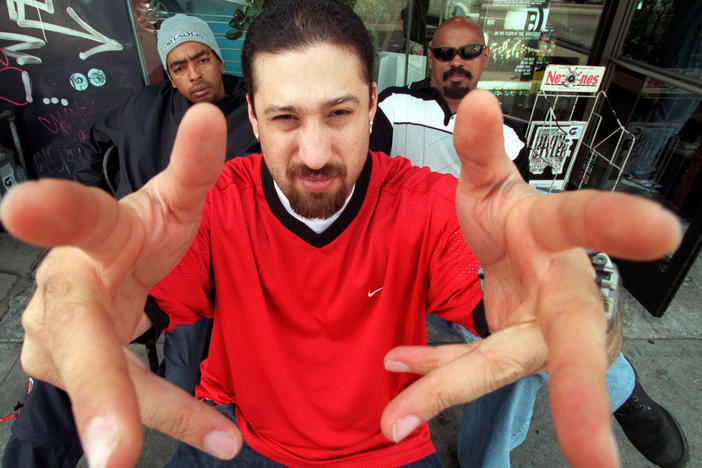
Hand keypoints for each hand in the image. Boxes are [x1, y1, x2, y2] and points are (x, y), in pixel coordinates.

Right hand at [1, 104, 241, 466]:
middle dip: (98, 385)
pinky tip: (216, 434)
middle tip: (114, 450)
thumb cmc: (137, 233)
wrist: (111, 267)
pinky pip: (124, 399)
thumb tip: (206, 117)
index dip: (51, 211)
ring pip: (104, 377)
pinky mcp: (63, 366)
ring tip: (217, 436)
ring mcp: (54, 333)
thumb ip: (193, 166)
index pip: (76, 215)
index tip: (18, 206)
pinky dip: (172, 416)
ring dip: (144, 414)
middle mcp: (61, 285)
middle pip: (76, 332)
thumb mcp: (173, 201)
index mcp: (92, 232)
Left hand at [380, 91, 679, 466]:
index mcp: (557, 238)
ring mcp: (531, 330)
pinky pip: (465, 362)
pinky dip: (430, 368)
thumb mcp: (491, 181)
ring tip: (397, 419)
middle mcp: (556, 294)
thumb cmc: (514, 220)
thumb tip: (474, 100)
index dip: (621, 223)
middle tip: (597, 460)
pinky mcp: (504, 349)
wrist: (516, 255)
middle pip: (570, 342)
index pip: (588, 221)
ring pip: (498, 366)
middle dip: (581, 395)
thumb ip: (481, 149)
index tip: (663, 231)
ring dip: (449, 390)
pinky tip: (399, 372)